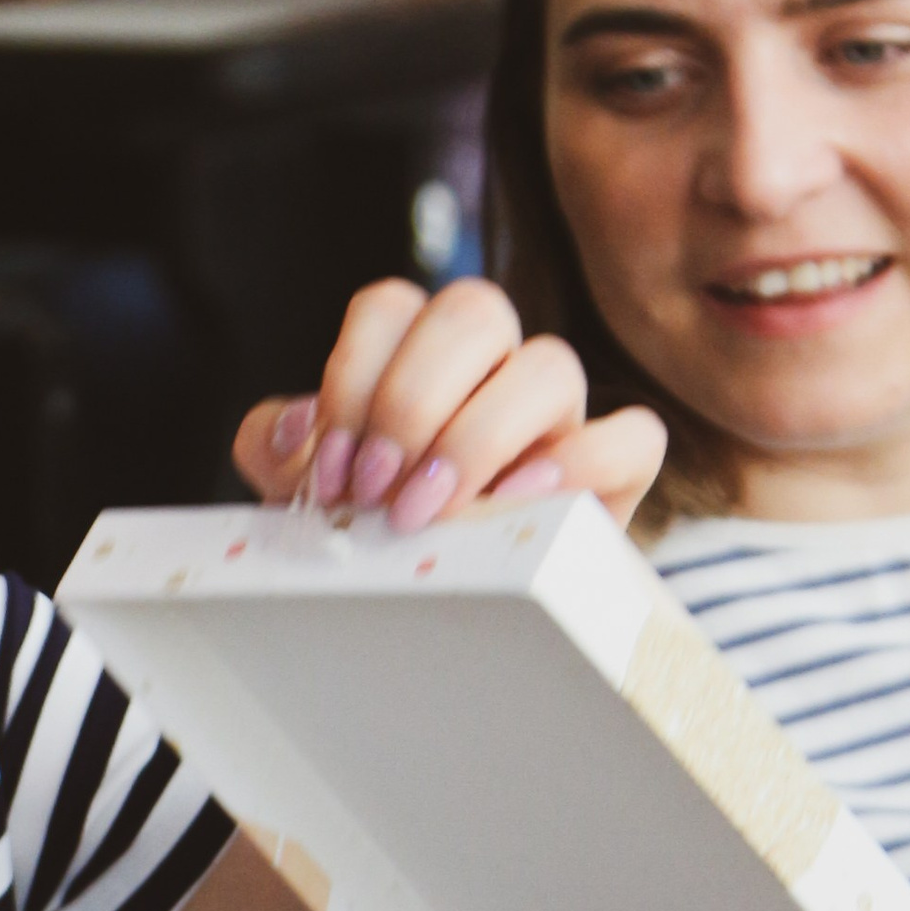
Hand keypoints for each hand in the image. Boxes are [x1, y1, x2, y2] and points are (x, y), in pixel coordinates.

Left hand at [232, 277, 666, 531]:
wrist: (438, 602)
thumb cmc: (371, 527)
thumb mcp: (303, 486)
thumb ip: (276, 444)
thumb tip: (299, 424)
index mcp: (416, 348)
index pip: (390, 307)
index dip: (352, 381)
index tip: (329, 474)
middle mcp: (494, 363)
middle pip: (474, 310)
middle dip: (411, 401)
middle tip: (374, 489)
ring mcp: (559, 411)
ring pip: (551, 364)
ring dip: (479, 435)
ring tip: (429, 509)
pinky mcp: (615, 469)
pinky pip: (633, 435)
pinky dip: (578, 463)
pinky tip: (513, 507)